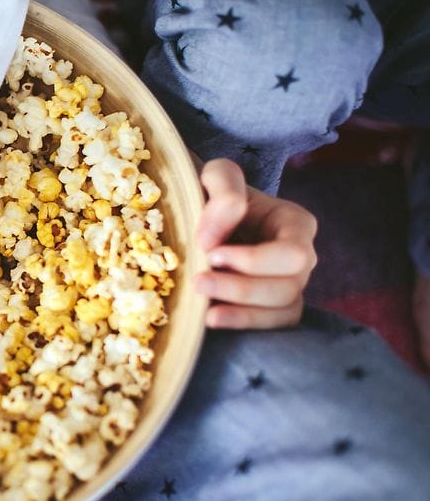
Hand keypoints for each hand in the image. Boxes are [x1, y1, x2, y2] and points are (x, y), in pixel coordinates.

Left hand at [194, 159, 317, 328]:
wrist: (202, 214)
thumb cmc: (214, 194)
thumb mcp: (216, 175)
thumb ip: (224, 190)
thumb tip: (213, 239)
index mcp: (295, 223)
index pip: (293, 253)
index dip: (254, 260)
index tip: (211, 253)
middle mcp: (301, 257)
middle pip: (289, 286)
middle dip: (242, 288)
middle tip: (198, 281)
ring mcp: (291, 285)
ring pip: (283, 309)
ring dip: (240, 311)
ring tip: (201, 305)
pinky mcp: (273, 307)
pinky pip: (272, 324)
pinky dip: (243, 324)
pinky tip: (210, 318)